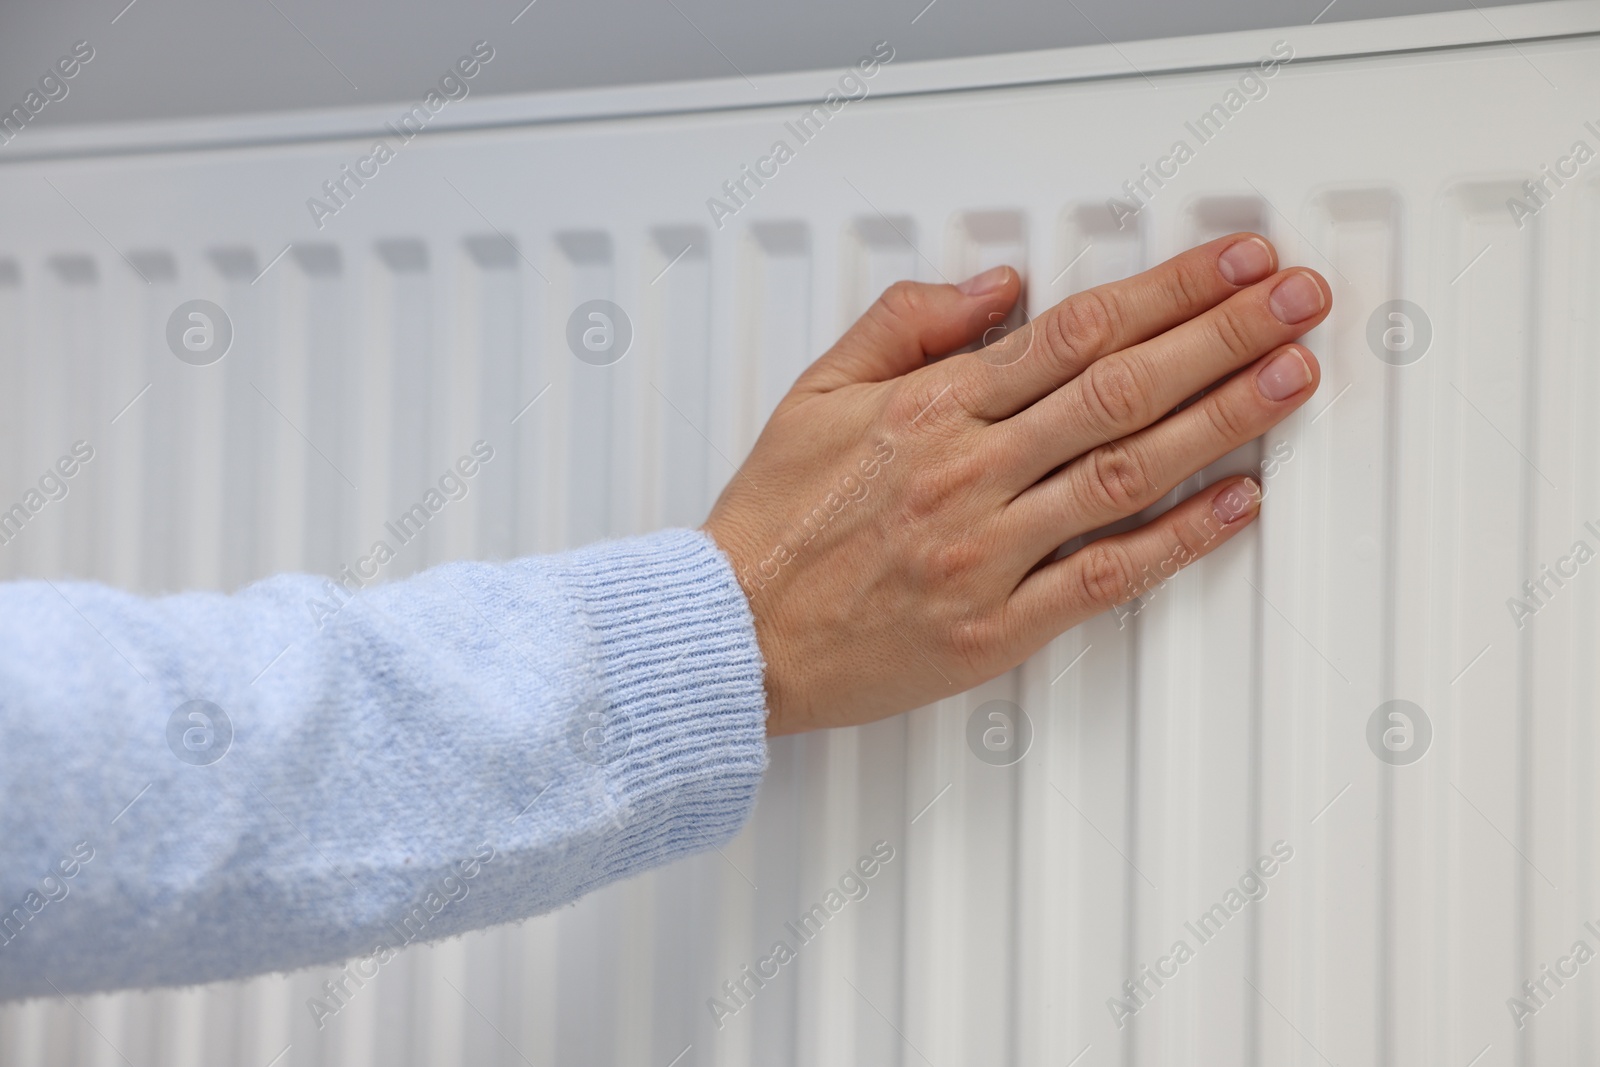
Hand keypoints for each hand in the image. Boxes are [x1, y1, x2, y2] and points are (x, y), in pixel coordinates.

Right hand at [702, 233, 1326, 735]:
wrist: (733, 634)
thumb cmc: (773, 520)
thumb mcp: (816, 392)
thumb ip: (905, 324)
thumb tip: (997, 286)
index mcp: (929, 410)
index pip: (1074, 332)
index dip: (1169, 291)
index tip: (1234, 264)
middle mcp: (969, 473)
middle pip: (1121, 390)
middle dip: (1224, 335)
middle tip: (1299, 301)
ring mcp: (989, 553)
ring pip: (1128, 473)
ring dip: (1223, 420)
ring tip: (1294, 378)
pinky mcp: (998, 628)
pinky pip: (1105, 579)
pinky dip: (1178, 541)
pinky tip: (1238, 505)